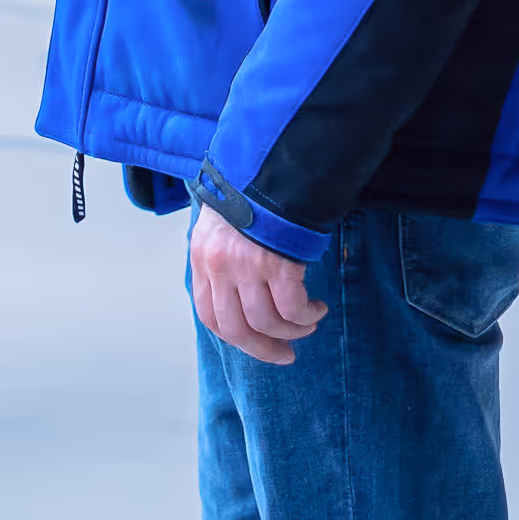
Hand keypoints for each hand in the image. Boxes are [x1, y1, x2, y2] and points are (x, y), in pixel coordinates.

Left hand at [190, 203, 325, 365]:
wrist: (270, 165)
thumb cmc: (250, 192)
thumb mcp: (222, 225)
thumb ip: (224, 259)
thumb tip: (238, 293)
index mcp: (202, 258)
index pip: (210, 315)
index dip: (235, 337)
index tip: (256, 345)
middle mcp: (219, 266)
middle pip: (236, 328)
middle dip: (262, 348)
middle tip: (284, 354)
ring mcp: (247, 266)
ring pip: (267, 322)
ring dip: (292, 331)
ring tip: (307, 323)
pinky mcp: (277, 264)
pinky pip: (292, 309)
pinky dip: (306, 316)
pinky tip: (316, 308)